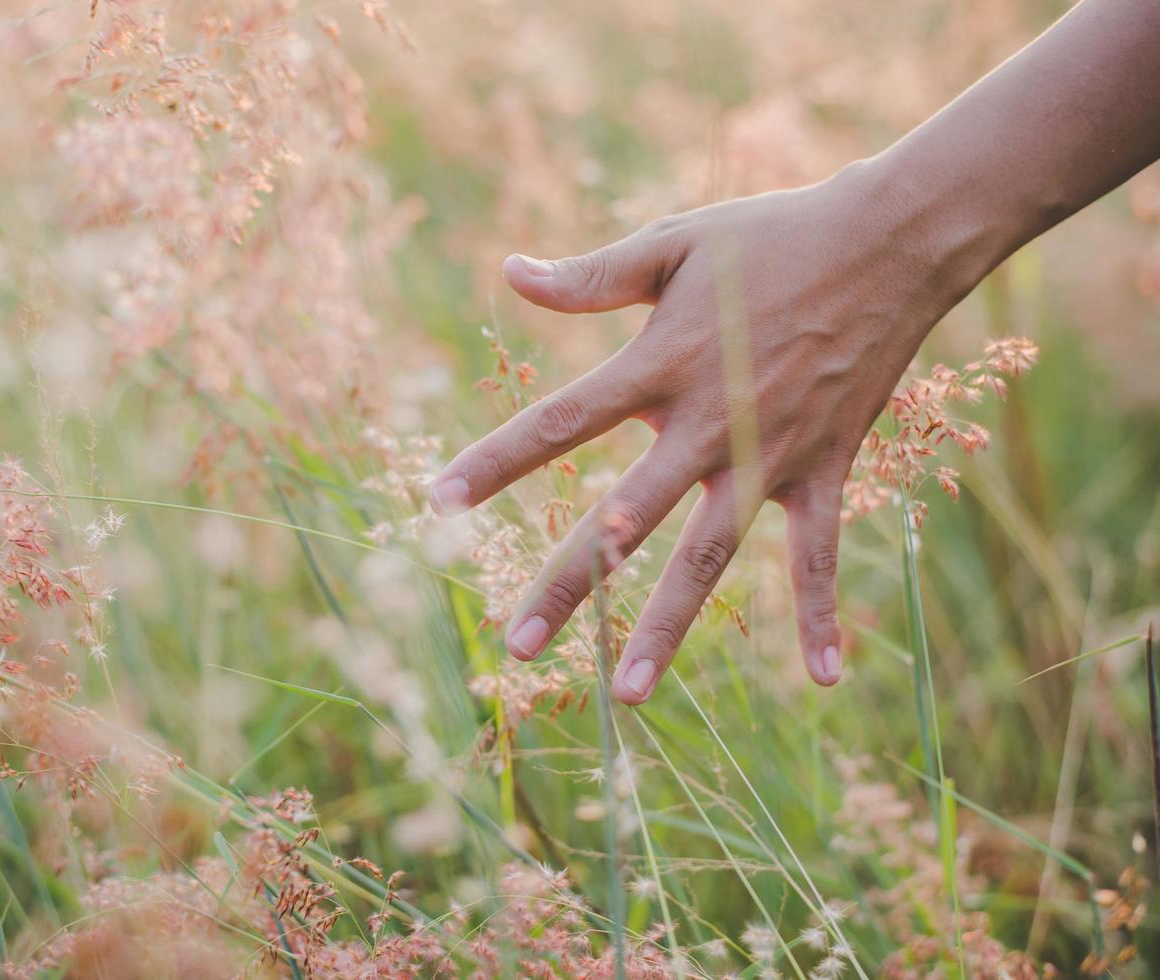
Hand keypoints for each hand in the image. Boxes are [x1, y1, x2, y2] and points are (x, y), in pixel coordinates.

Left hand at [430, 164, 967, 703]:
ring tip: (623, 693)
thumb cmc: (772, 237)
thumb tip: (510, 273)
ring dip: (667, 626)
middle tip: (516, 646)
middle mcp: (710, 423)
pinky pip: (820, 554)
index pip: (561, 421)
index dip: (498, 460)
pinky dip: (822, 615)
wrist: (894, 242)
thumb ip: (591, 277)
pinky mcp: (825, 469)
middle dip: (570, 585)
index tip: (439, 501)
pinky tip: (822, 680)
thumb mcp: (673, 245)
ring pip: (709, 556)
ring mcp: (771, 455)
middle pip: (624, 520)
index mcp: (662, 365)